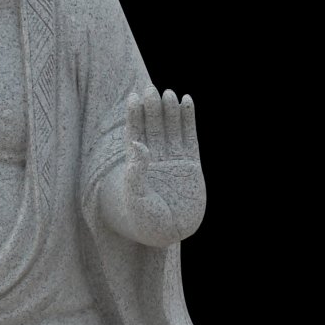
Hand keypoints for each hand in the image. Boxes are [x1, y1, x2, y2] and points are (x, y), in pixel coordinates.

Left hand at [114, 89, 206, 244]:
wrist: (172, 235)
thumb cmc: (146, 224)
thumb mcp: (136, 201)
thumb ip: (135, 174)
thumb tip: (136, 144)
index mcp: (137, 166)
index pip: (135, 134)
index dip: (134, 116)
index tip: (132, 97)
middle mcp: (155, 160)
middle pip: (153, 128)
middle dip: (151, 109)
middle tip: (150, 89)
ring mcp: (174, 161)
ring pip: (171, 129)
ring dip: (169, 111)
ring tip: (168, 94)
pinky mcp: (191, 165)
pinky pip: (189, 137)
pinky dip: (188, 120)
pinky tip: (187, 101)